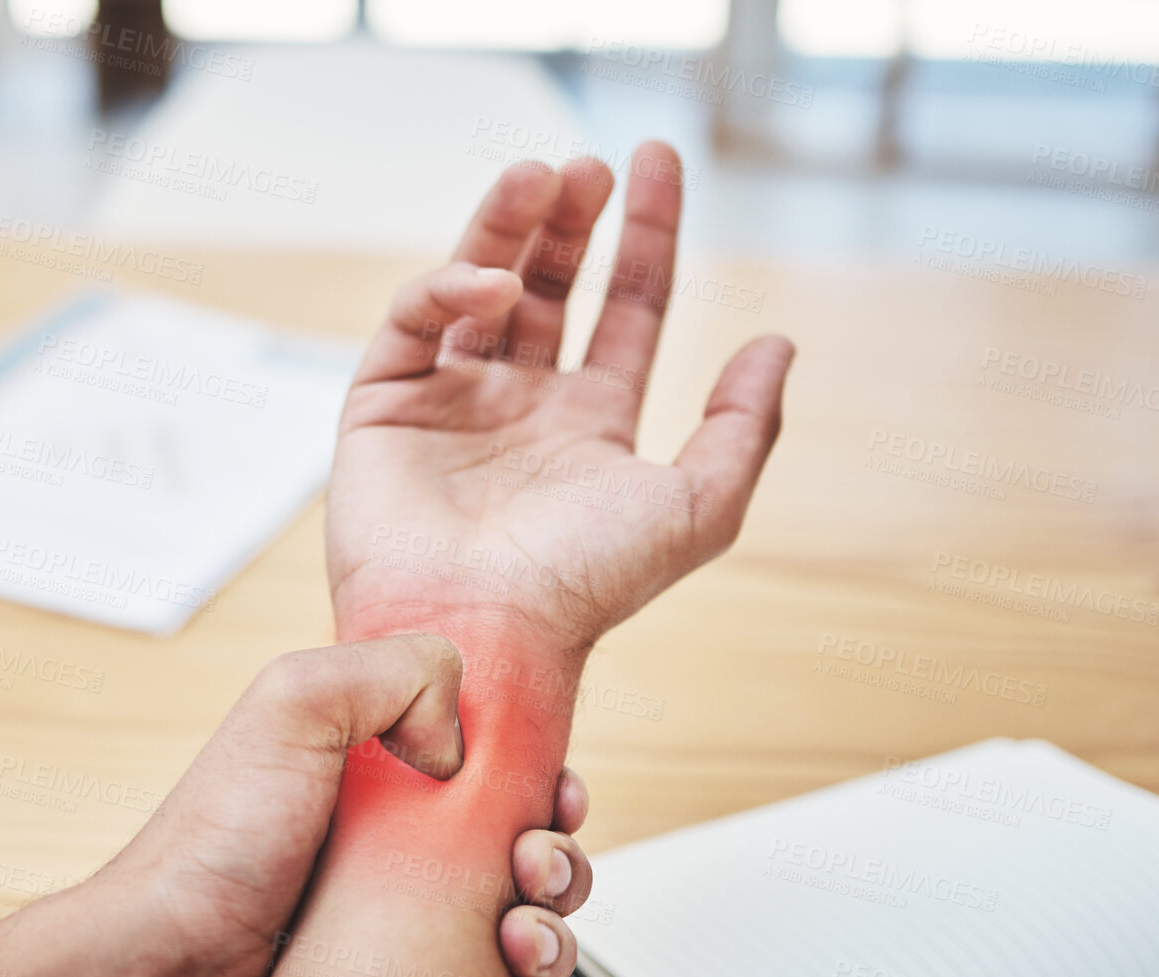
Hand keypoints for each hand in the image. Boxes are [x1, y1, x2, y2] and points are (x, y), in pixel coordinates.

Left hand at [91, 634, 592, 976]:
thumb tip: (462, 736)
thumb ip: (390, 671)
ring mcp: (404, 942)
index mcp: (380, 785)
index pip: (493, 776)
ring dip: (553, 936)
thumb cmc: (212, 850)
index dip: (539, 784)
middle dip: (556, 861)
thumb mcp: (292, 704)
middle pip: (525, 857)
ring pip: (526, 938)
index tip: (553, 796)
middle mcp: (397, 861)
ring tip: (520, 941)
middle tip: (531, 868)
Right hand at [327, 142, 794, 655]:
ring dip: (507, 226)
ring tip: (538, 175)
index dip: (647, 235)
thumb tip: (776, 343)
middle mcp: (521, 407)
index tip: (656, 162)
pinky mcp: (382, 409)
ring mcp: (450, 403)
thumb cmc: (584, 585)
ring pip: (477, 288)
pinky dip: (448, 292)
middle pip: (551, 285)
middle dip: (571, 221)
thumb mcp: (697, 507)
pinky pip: (412, 325)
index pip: (627, 307)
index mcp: (592, 426)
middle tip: (590, 166)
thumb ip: (744, 426)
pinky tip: (491, 289)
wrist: (482, 632)